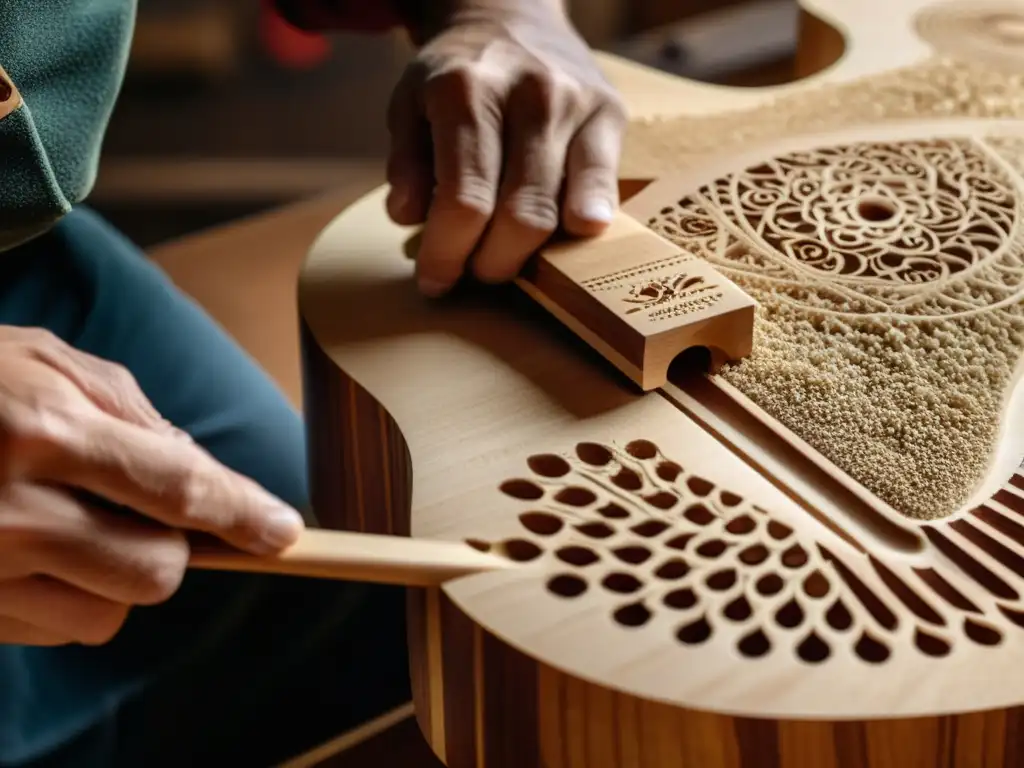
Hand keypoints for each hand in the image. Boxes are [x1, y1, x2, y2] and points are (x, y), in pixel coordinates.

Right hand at [0, 327, 304, 646]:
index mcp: (44, 430)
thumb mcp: (44, 361)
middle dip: (172, 549)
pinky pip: (55, 630)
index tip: (282, 532)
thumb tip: (198, 470)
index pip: (175, 487)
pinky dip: (70, 598)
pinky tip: (36, 550)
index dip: (240, 512)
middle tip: (146, 514)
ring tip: (74, 524)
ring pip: (108, 614)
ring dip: (118, 576)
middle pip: (153, 572)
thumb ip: (131, 413)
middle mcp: (11, 508)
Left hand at [385, 0, 626, 296]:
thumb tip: (408, 217)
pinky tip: (567, 235)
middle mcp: (528, 94)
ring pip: (560, 214)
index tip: (435, 280)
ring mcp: (576, 104)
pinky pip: (604, 191)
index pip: (463, 201)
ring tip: (504, 257)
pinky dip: (584, 224)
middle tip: (473, 271)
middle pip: (518, 218)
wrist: (513, 15)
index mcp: (465, 91)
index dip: (447, 255)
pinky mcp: (610, 115)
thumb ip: (405, 161)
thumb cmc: (457, 76)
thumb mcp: (409, 103)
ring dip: (528, 257)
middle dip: (490, 264)